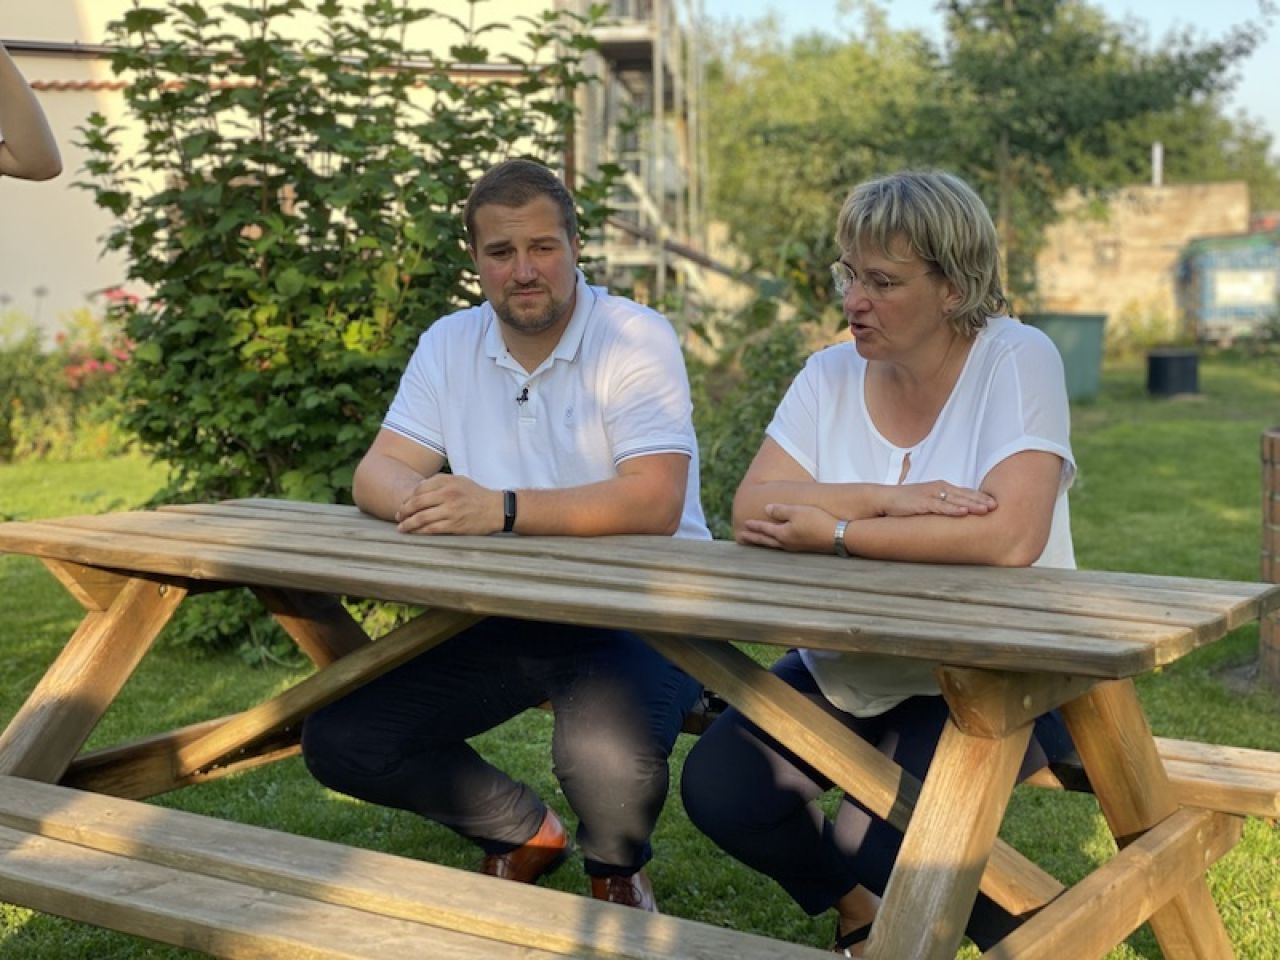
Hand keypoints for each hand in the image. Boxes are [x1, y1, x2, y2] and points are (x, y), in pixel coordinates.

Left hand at [395, 474, 501, 534]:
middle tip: (397, 516)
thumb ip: (440, 482)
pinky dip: (420, 532)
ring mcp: (451, 511)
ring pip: (422, 518)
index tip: (403, 505)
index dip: (408, 498)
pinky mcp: (455, 525)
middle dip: (404, 511)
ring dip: (408, 524)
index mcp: (448, 482)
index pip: (419, 489)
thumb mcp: (459, 481)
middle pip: (417, 503)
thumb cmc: (476, 495)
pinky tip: (414, 533)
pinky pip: (432, 529)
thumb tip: (417, 491)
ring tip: (401, 528)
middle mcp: (448, 495)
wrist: (497, 509)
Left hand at [738, 503, 838, 552]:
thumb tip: (766, 509)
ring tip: (757, 541)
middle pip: (766, 541)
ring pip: (774, 546)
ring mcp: (796, 548)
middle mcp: (787, 543)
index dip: (754, 526)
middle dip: (753, 538)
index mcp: (783, 534)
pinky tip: (779, 543)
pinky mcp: (805, 548)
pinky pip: (784, 547)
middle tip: (741, 538)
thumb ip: (780, 511)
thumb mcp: (797, 511)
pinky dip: (775, 544)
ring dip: (763, 543)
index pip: (764, 529)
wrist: (838, 536)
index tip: (744, 525)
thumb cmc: (817, 521)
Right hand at [879, 481, 995, 516]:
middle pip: (965, 494)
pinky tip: (963, 512)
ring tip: (987, 509)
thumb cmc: (906, 502)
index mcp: (941, 487)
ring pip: (956, 499)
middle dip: (982, 500)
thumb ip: (942, 504)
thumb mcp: (927, 501)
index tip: (996, 502)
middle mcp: (938, 488)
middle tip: (998, 506)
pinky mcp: (921, 503)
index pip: (966, 491)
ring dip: (972, 504)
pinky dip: (953, 509)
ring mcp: (930, 495)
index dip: (981, 496)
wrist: (883, 499)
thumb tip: (957, 513)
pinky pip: (940, 506)